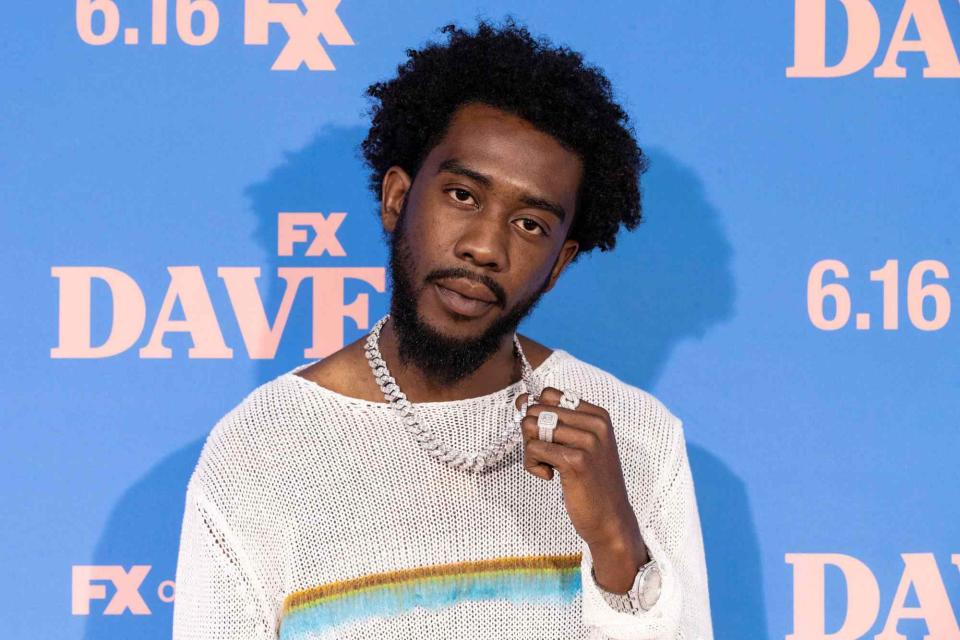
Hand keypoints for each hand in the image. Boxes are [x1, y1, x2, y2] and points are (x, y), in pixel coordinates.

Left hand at [515, 387, 645, 554]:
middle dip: (531, 434)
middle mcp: (595, 423)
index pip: (549, 394)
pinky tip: (549, 476)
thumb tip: (521, 399)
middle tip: (545, 456)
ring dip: (530, 450)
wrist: (611, 518)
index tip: (545, 437)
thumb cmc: (590, 481)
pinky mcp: (576, 461)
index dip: (537, 413)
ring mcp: (587, 441)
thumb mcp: (581, 444)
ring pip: (531, 427)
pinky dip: (533, 465)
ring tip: (547, 465)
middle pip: (537, 410)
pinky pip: (533, 449)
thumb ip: (555, 421)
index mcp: (597, 415)